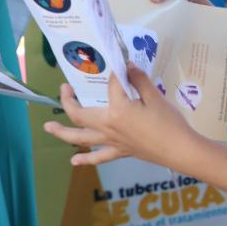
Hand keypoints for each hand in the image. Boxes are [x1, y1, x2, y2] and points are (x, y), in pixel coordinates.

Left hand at [43, 65, 198, 166]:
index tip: (121, 64)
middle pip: (80, 114)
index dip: (116, 73)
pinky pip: (99, 157)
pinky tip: (74, 161)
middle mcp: (108, 126)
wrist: (179, 150)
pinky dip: (85, 159)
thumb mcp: (155, 97)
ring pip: (81, 138)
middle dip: (68, 101)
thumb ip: (138, 80)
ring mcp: (112, 141)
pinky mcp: (119, 151)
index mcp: (118, 109)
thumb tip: (126, 66)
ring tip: (47, 128)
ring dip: (62, 133)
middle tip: (64, 89)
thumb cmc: (169, 122)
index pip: (111, 85)